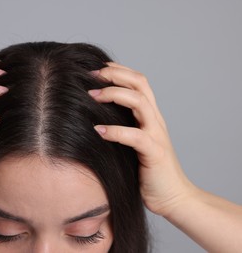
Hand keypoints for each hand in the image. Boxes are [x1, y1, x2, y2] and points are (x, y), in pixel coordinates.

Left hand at [89, 62, 194, 215]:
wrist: (172, 197)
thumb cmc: (148, 170)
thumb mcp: (134, 142)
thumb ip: (123, 126)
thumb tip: (94, 117)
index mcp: (150, 115)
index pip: (138, 82)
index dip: (119, 70)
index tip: (97, 68)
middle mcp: (155, 120)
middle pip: (140, 84)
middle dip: (115, 75)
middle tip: (91, 75)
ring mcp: (156, 135)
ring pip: (139, 103)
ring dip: (114, 95)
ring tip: (92, 96)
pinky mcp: (154, 153)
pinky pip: (135, 136)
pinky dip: (115, 131)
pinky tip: (98, 131)